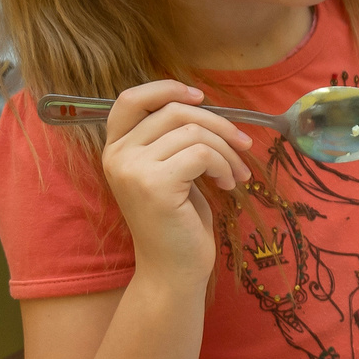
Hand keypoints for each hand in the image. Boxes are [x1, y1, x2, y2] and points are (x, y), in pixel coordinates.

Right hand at [97, 80, 254, 280]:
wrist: (173, 270)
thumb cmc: (178, 220)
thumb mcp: (171, 169)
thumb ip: (171, 137)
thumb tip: (200, 102)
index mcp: (115, 148)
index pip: (130, 99)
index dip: (165, 88)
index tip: (200, 97)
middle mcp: (117, 155)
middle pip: (174, 111)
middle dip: (218, 123)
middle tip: (243, 144)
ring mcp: (132, 169)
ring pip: (193, 131)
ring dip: (226, 150)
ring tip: (236, 174)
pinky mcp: (154, 184)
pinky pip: (202, 153)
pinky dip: (224, 166)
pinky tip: (228, 185)